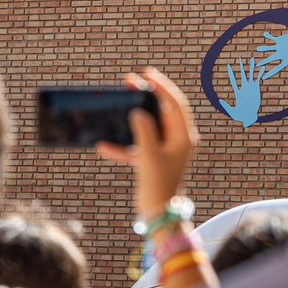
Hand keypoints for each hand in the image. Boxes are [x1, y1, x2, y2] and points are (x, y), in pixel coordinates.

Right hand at [96, 68, 197, 219]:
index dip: (162, 86)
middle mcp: (176, 140)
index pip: (175, 104)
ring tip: (119, 98)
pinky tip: (104, 146)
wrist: (158, 213)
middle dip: (145, 95)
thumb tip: (138, 112)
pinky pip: (136, 146)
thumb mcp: (149, 154)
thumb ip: (144, 130)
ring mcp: (164, 149)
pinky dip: (122, 144)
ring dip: (132, 115)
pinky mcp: (152, 159)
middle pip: (161, 110)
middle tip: (128, 81)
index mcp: (183, 136)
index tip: (147, 74)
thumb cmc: (158, 184)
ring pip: (147, 125)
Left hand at [222, 56, 264, 127]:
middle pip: (242, 74)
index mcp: (237, 91)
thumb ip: (225, 106)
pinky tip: (262, 68)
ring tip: (253, 59)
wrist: (249, 117)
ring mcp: (251, 88)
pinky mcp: (257, 89)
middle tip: (240, 57)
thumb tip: (219, 100)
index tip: (228, 65)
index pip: (233, 80)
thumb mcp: (231, 111)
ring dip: (252, 67)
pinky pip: (258, 80)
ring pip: (251, 75)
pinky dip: (260, 74)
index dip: (230, 73)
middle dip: (241, 66)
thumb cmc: (240, 116)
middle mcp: (244, 88)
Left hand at [255, 30, 287, 84]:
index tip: (263, 78)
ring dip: (264, 48)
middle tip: (257, 65)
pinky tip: (265, 34)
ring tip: (258, 49)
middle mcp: (281, 54)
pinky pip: (273, 38)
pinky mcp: (281, 40)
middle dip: (264, 62)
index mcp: (286, 60)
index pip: (276, 69)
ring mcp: (280, 47)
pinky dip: (269, 36)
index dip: (270, 73)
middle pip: (271, 59)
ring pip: (270, 48)